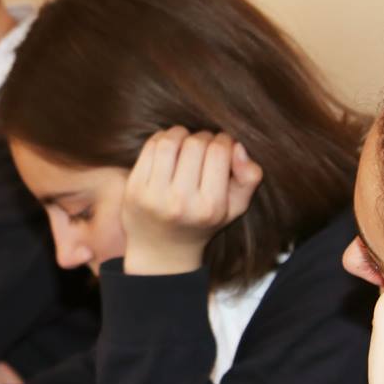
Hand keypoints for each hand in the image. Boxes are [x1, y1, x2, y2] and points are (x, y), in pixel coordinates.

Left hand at [119, 128, 263, 275]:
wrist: (161, 249)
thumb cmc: (202, 221)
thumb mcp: (234, 208)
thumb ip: (248, 178)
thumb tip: (238, 146)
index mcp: (210, 208)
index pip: (219, 152)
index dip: (224, 140)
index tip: (223, 145)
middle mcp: (181, 203)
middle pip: (195, 144)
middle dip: (203, 136)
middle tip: (204, 144)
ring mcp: (154, 196)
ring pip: (170, 141)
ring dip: (180, 134)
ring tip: (186, 143)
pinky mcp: (134, 189)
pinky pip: (150, 148)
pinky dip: (162, 139)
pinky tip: (169, 148)